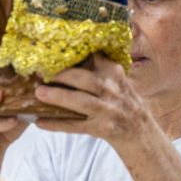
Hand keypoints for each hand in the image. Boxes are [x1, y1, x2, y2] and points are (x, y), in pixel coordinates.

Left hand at [33, 55, 154, 148]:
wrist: (141, 131)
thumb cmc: (122, 101)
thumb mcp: (117, 80)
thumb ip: (99, 67)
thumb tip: (66, 52)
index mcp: (114, 74)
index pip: (95, 58)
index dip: (74, 53)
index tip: (53, 49)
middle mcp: (112, 91)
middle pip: (86, 80)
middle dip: (63, 75)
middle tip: (40, 71)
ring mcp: (108, 111)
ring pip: (81, 102)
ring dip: (59, 97)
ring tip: (39, 93)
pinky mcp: (102, 128)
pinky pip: (76, 126)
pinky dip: (57, 124)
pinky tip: (40, 122)